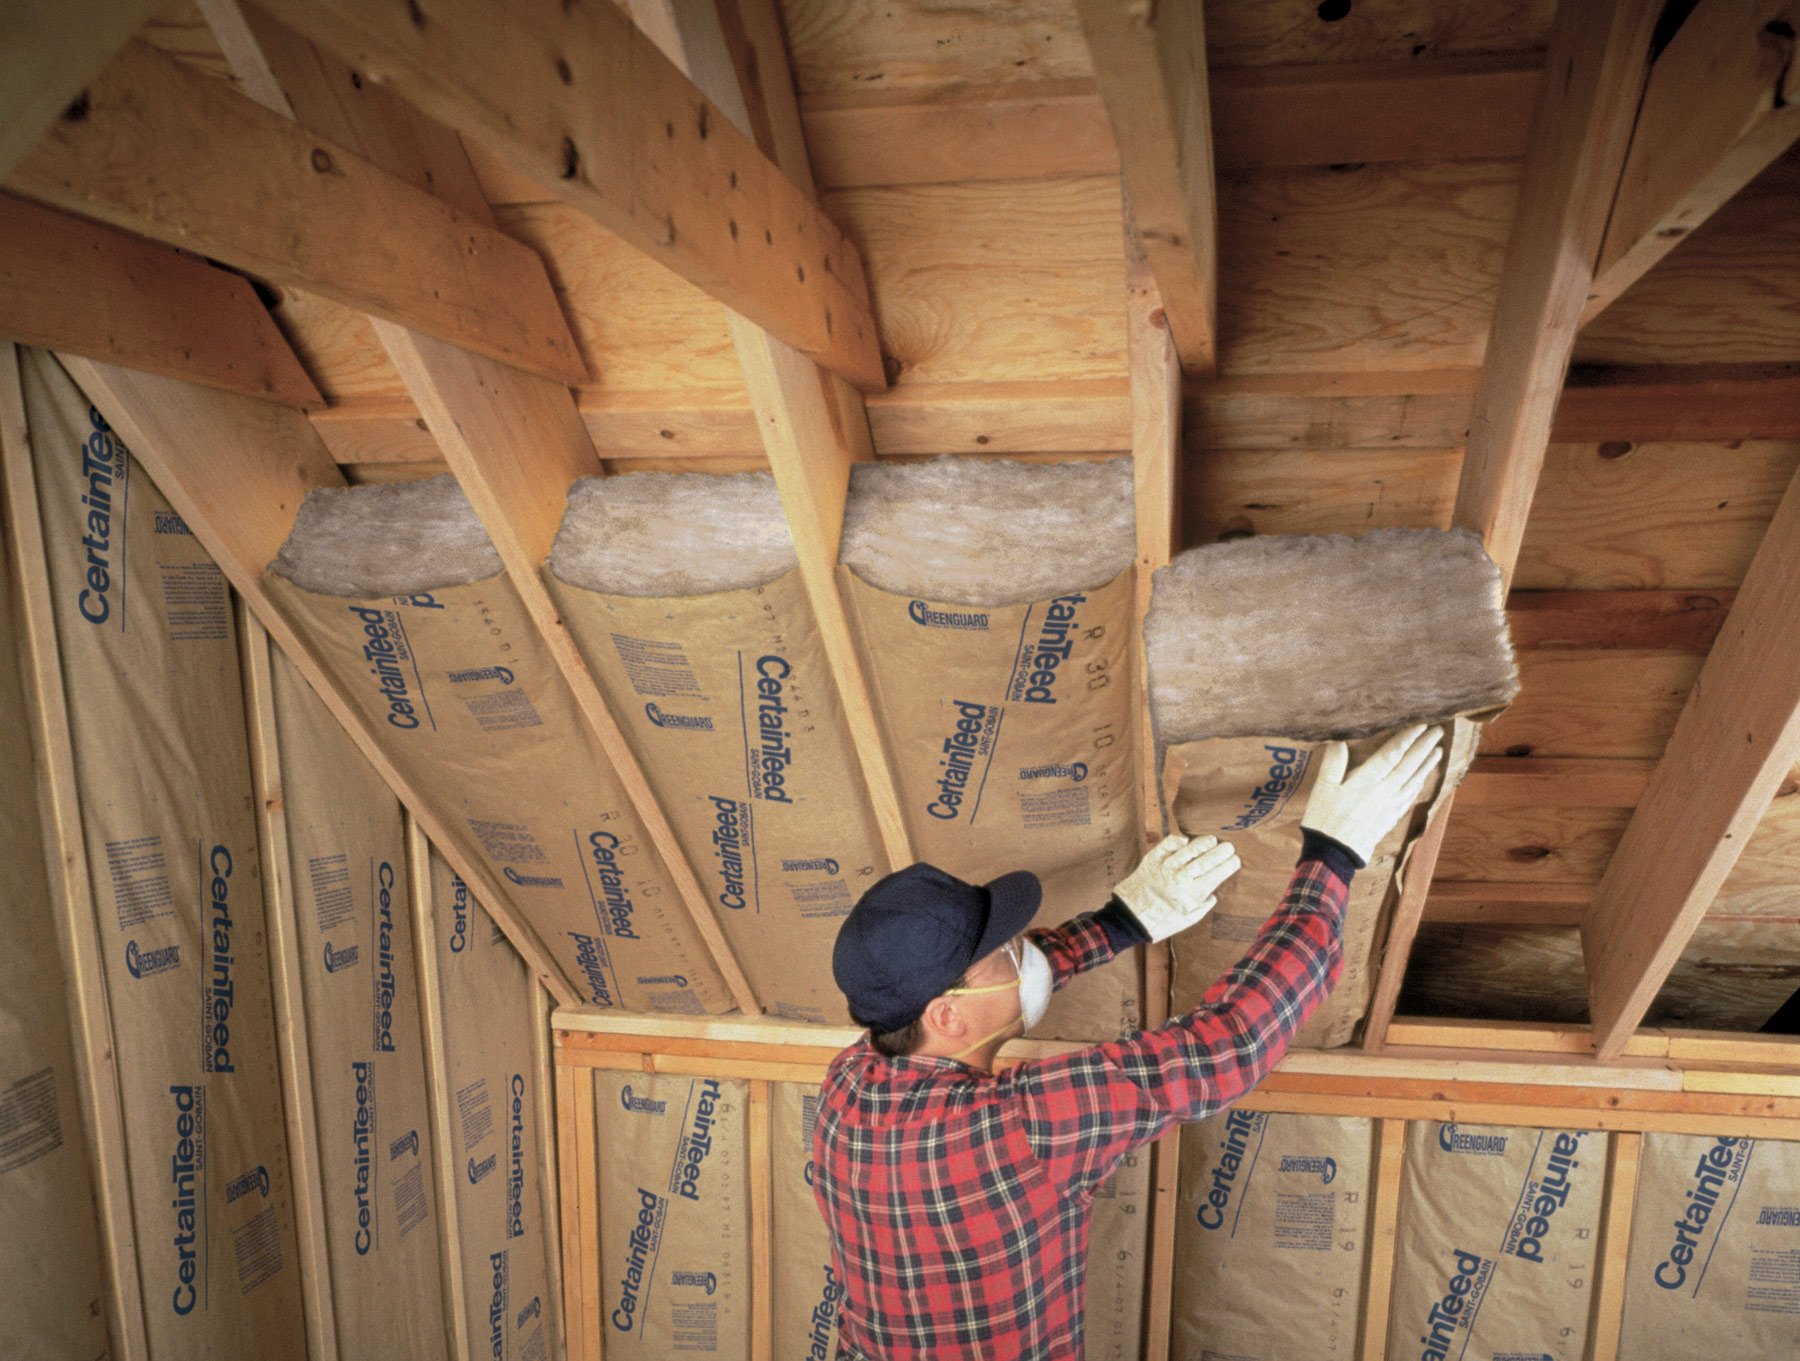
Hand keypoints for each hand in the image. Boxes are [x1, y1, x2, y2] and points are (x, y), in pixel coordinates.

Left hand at [1114, 834, 1241, 942]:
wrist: (1130, 917)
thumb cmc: (1160, 922)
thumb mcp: (1187, 920)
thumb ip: (1203, 906)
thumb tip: (1213, 893)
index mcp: (1191, 895)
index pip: (1216, 875)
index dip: (1228, 865)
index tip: (1235, 860)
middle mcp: (1180, 878)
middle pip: (1206, 860)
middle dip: (1221, 852)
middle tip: (1229, 847)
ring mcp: (1165, 866)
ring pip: (1190, 849)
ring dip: (1203, 843)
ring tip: (1212, 840)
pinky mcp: (1152, 859)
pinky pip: (1169, 844)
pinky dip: (1179, 841)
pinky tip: (1186, 841)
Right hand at [1300, 724, 1443, 864]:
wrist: (1335, 854)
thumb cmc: (1324, 819)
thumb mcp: (1322, 788)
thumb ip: (1332, 764)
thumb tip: (1340, 742)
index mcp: (1367, 781)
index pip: (1392, 755)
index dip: (1407, 739)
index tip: (1420, 725)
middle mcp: (1384, 791)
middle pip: (1408, 765)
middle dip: (1424, 747)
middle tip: (1438, 732)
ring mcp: (1390, 806)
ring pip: (1413, 781)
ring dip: (1426, 765)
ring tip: (1438, 751)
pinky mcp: (1390, 818)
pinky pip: (1409, 797)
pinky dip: (1418, 785)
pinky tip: (1422, 780)